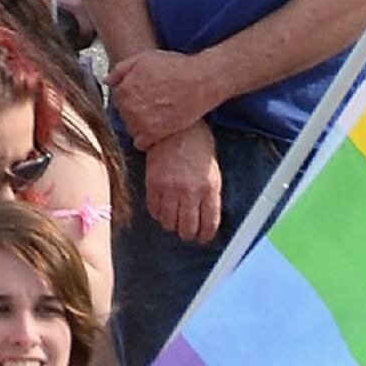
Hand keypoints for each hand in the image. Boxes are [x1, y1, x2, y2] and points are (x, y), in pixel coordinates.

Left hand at [109, 47, 220, 143]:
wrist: (200, 81)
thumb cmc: (174, 67)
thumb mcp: (143, 59)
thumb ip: (121, 70)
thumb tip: (107, 81)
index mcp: (122, 89)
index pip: (118, 100)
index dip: (132, 98)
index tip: (145, 97)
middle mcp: (128, 106)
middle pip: (125, 115)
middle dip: (136, 111)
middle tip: (155, 106)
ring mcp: (140, 121)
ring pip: (132, 129)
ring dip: (141, 125)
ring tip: (159, 117)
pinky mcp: (154, 134)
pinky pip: (141, 143)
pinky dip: (147, 140)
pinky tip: (159, 131)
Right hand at [142, 120, 222, 244]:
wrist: (176, 128)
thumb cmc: (197, 148)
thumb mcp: (213, 174)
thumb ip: (210, 198)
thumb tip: (205, 219)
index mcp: (209, 189)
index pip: (209, 224)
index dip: (205, 236)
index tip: (202, 237)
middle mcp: (190, 192)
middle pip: (187, 228)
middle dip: (187, 234)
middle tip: (186, 232)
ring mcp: (170, 188)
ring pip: (168, 222)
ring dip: (171, 225)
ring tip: (173, 221)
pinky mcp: (152, 183)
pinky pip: (153, 209)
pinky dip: (157, 214)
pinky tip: (161, 209)